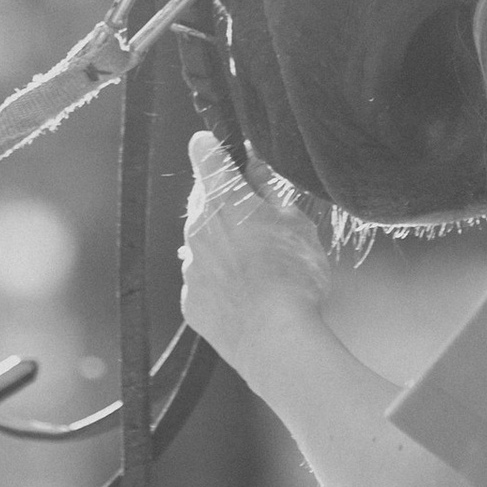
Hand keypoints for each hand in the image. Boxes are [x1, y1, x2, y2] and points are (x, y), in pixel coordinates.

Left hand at [179, 128, 331, 375]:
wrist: (275, 338)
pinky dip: (219, 280)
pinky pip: (202, 279)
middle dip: (226, 203)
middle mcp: (197, 226)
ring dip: (223, 243)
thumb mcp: (296, 222)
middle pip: (204, 198)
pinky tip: (248, 294)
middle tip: (261, 221)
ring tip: (260, 266)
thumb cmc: (293, 275)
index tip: (225, 152)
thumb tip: (254, 167)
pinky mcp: (190, 300)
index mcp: (224, 197)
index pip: (205, 151)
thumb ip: (269, 191)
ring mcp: (190, 265)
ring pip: (202, 240)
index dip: (216, 148)